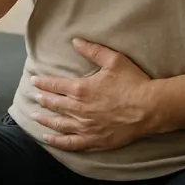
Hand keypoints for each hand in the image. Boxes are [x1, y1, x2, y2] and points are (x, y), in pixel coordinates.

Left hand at [30, 39, 155, 151]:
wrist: (150, 108)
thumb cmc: (133, 82)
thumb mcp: (114, 60)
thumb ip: (93, 50)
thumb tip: (75, 41)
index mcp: (82, 89)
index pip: (55, 85)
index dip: (43, 83)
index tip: (34, 81)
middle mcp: (79, 109)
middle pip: (54, 104)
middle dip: (43, 99)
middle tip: (34, 96)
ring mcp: (86, 127)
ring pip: (58, 124)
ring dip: (44, 119)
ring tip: (35, 116)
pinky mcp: (94, 140)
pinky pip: (70, 143)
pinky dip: (57, 141)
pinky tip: (48, 138)